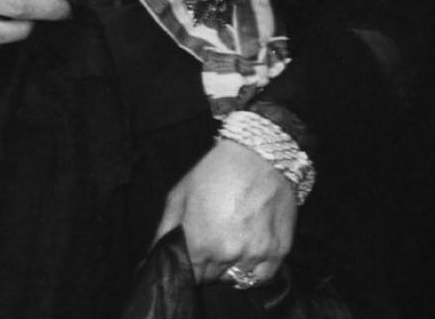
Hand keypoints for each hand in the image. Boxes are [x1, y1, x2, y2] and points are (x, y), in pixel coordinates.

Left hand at [154, 140, 296, 286]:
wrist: (260, 154)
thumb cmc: (217, 171)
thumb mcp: (181, 193)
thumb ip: (165, 229)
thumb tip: (156, 254)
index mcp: (200, 243)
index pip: (189, 277)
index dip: (189, 267)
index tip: (192, 255)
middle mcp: (228, 255)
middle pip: (211, 279)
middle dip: (208, 265)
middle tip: (212, 240)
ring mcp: (255, 256)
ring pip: (236, 280)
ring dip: (230, 268)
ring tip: (231, 240)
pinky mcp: (278, 253)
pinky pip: (261, 277)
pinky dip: (253, 270)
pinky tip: (249, 249)